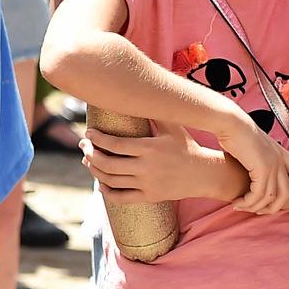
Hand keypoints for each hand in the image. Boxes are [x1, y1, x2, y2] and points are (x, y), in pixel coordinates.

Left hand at [84, 122, 218, 204]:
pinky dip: (107, 192)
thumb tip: (137, 90)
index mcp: (150, 148)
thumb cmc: (186, 146)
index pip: (115, 145)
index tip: (88, 133)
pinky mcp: (150, 197)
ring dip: (95, 170)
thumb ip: (154, 111)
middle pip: (108, 163)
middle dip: (90, 153)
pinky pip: (122, 198)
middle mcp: (147, 168)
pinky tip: (100, 184)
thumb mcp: (172, 126)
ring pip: (112, 180)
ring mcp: (148, 185)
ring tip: (88, 160)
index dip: (97, 139)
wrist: (205, 174)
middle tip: (84, 145)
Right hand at [214, 107, 288, 214]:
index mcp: (280, 151)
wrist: (231, 123)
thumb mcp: (253, 144)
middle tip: (260, 212)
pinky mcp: (262, 170)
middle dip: (275, 207)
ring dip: (255, 206)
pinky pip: (258, 194)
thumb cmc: (235, 130)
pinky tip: (237, 202)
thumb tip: (251, 164)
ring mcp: (272, 165)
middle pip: (286, 192)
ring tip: (240, 207)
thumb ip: (258, 155)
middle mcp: (280, 160)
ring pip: (271, 197)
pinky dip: (248, 202)